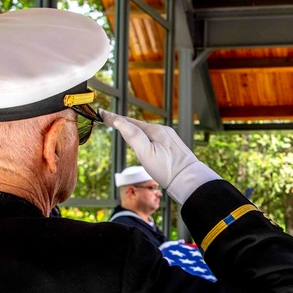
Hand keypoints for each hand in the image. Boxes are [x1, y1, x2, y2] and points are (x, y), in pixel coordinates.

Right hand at [99, 110, 219, 203]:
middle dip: (123, 122)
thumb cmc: (167, 169)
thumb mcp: (146, 153)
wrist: (190, 181)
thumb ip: (132, 136)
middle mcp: (163, 130)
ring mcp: (169, 138)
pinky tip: (143, 140)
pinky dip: (144, 136)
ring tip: (122, 126)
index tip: (101, 112)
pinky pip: (155, 137)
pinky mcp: (173, 147)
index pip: (129, 121)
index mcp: (155, 130)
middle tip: (108, 118)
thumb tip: (119, 120)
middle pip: (138, 125)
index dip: (114, 118)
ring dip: (134, 129)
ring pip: (147, 132)